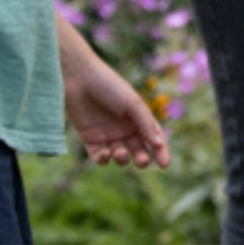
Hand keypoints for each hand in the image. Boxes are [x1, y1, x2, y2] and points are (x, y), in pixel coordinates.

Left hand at [59, 21, 170, 168]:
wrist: (79, 79)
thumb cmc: (109, 87)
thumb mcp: (132, 103)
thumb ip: (145, 124)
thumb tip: (159, 145)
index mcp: (138, 116)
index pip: (153, 137)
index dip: (161, 151)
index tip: (165, 165)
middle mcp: (124, 127)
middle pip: (137, 149)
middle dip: (141, 158)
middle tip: (142, 161)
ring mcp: (107, 134)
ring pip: (120, 155)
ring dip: (122, 158)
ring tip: (119, 153)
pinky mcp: (90, 139)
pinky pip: (99, 156)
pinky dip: (103, 159)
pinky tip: (105, 154)